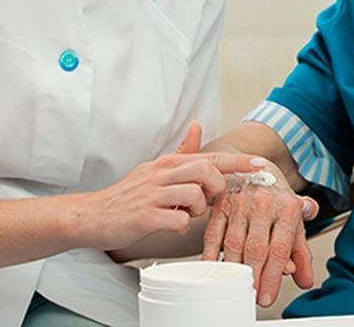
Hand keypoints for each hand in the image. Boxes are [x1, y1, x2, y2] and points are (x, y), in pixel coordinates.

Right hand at [80, 122, 265, 252]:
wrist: (92, 215)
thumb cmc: (128, 195)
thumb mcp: (155, 168)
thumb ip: (181, 151)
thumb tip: (198, 126)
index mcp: (168, 163)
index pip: (211, 157)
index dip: (239, 162)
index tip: (261, 165)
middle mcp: (162, 174)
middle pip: (207, 171)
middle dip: (217, 188)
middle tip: (209, 199)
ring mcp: (153, 195)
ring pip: (195, 196)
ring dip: (198, 210)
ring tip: (184, 214)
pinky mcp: (144, 216)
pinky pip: (178, 220)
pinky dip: (181, 226)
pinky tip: (171, 226)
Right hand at [201, 162, 318, 306]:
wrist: (254, 167)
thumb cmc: (276, 198)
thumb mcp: (295, 220)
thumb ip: (301, 251)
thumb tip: (305, 279)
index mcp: (287, 208)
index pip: (280, 248)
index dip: (274, 276)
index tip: (268, 295)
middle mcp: (264, 203)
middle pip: (256, 248)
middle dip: (254, 277)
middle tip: (253, 296)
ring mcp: (240, 203)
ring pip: (233, 243)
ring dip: (234, 269)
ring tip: (236, 286)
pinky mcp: (220, 205)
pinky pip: (213, 234)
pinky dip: (210, 255)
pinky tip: (214, 269)